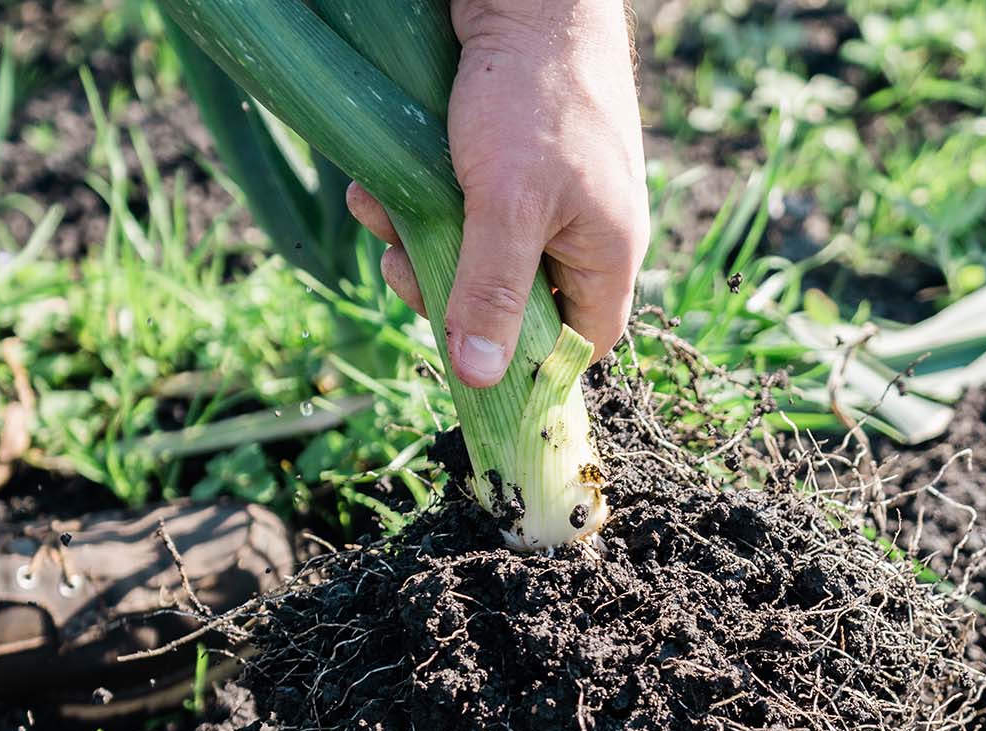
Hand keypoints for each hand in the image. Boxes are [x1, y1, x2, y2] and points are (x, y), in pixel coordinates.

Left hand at [346, 0, 648, 387]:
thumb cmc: (534, 96)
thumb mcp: (506, 204)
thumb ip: (492, 292)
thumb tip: (479, 378)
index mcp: (607, 254)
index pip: (579, 343)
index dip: (526, 364)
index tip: (467, 359)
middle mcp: (584, 232)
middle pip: (516, 304)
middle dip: (447, 291)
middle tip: (401, 268)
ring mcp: (548, 196)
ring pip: (477, 254)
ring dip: (418, 243)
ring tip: (378, 214)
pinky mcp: (510, 163)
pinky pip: (462, 208)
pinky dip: (418, 203)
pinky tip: (380, 187)